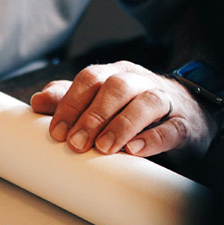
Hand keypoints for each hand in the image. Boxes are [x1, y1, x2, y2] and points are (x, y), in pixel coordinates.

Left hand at [30, 60, 215, 158]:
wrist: (186, 116)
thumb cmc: (130, 109)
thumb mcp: (98, 102)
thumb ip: (68, 100)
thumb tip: (37, 101)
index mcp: (115, 74)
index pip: (90, 79)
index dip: (70, 104)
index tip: (56, 132)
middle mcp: (139, 81)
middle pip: (116, 87)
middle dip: (92, 116)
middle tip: (76, 143)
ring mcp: (165, 100)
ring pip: (146, 102)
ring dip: (121, 125)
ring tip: (103, 148)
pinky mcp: (184, 123)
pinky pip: (172, 127)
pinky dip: (153, 138)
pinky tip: (135, 150)